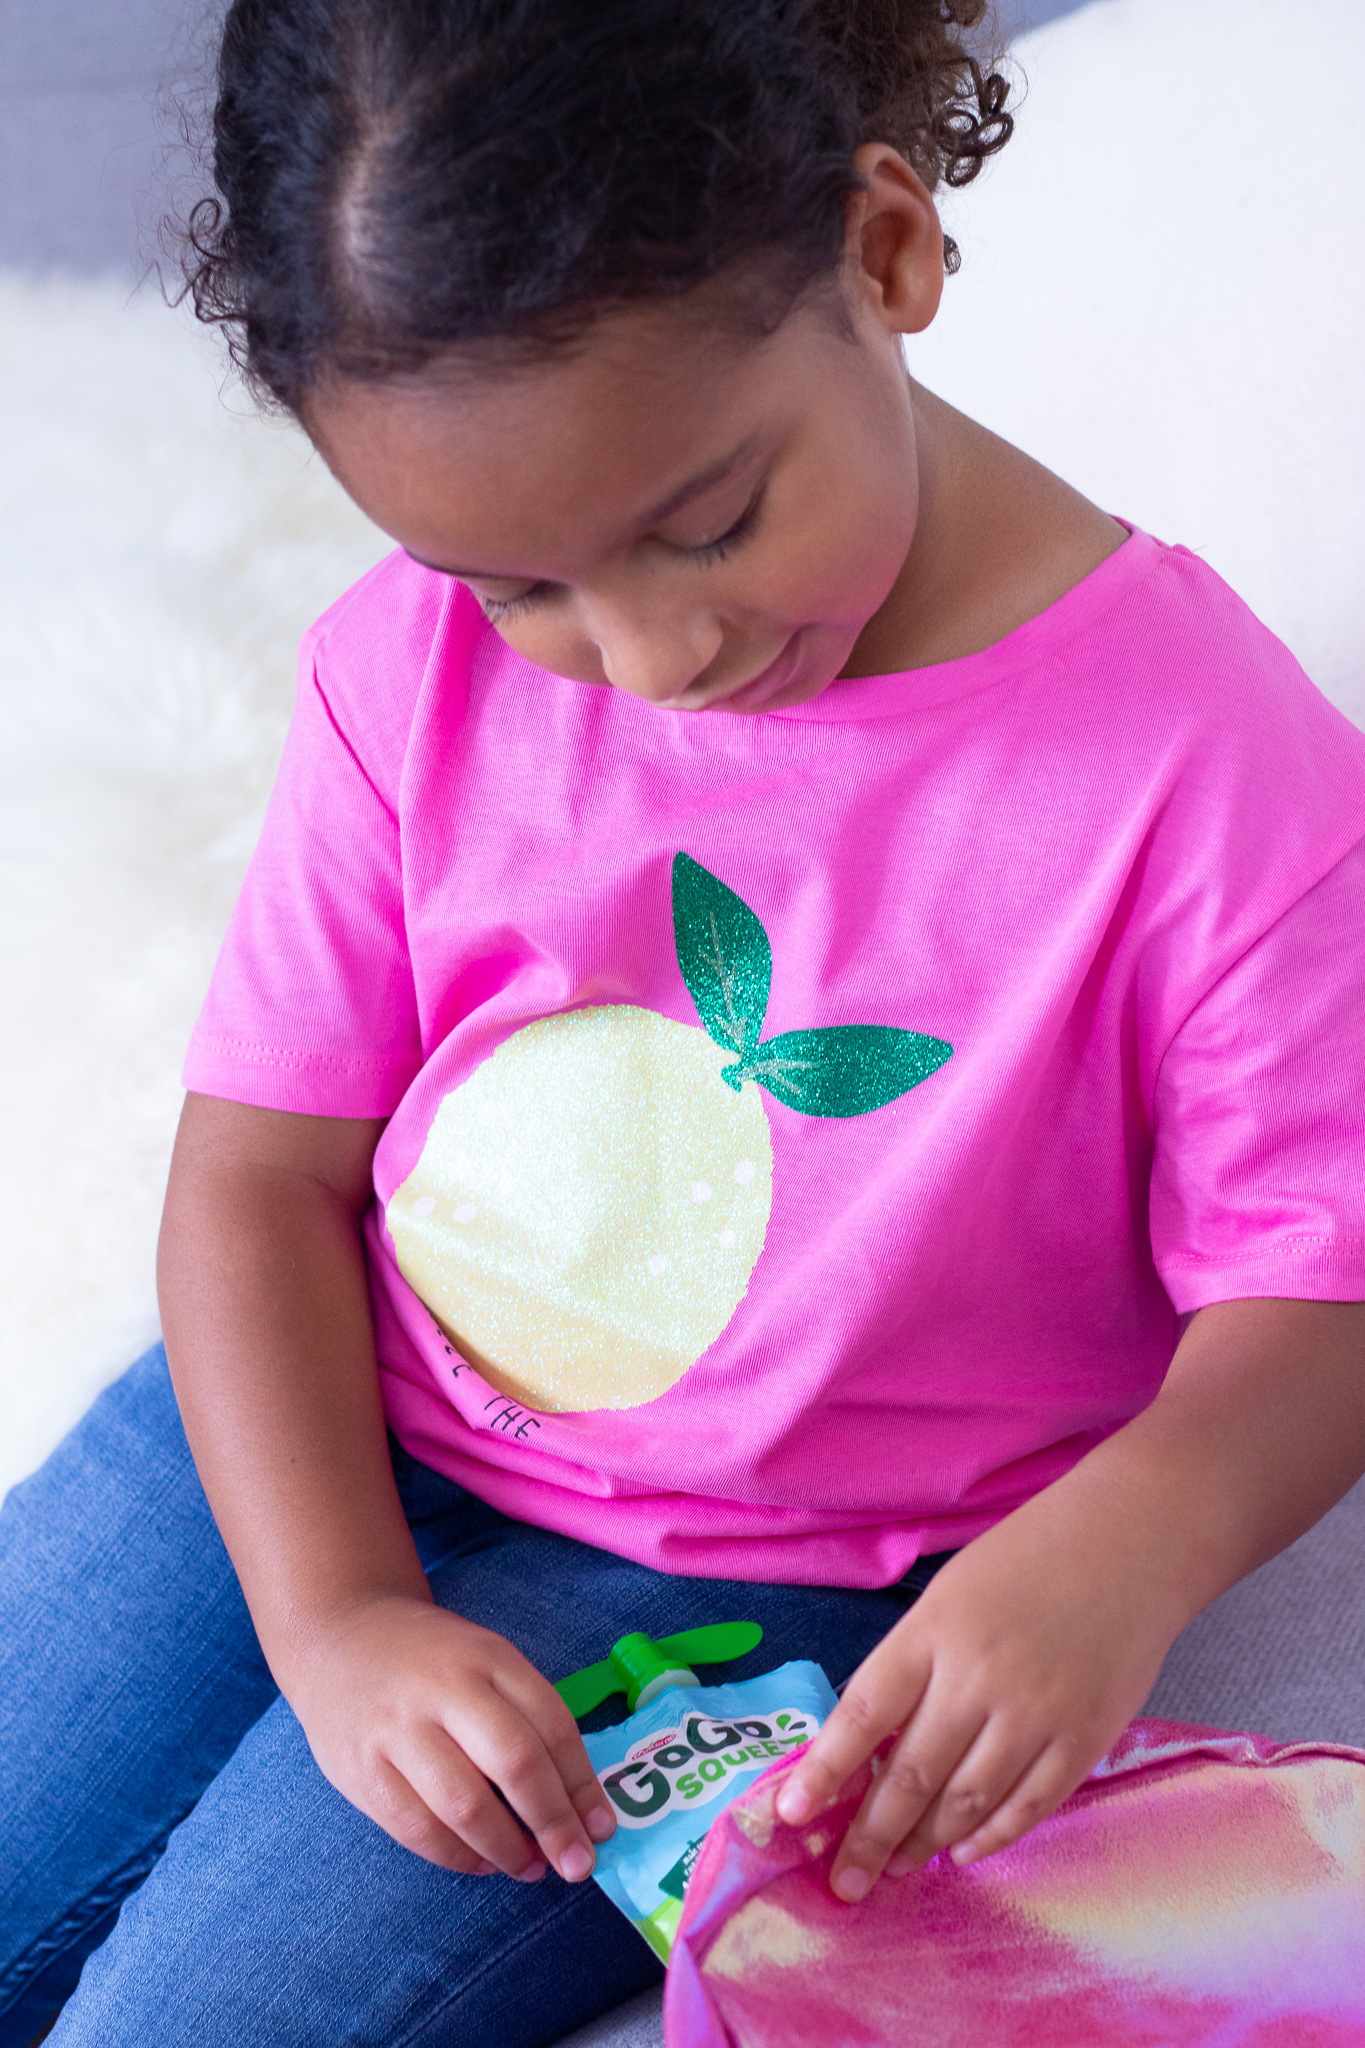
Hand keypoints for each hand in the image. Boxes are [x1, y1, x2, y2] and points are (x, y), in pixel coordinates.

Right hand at [284, 1594, 615, 1881]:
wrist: (338, 1635)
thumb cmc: (431, 1659)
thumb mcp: (484, 1660)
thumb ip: (525, 1715)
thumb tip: (575, 1802)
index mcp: (488, 1656)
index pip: (550, 1724)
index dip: (582, 1784)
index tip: (602, 1827)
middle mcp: (444, 1689)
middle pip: (514, 1763)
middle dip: (554, 1823)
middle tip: (577, 1865)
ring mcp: (396, 1731)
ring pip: (465, 1806)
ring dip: (508, 1850)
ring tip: (531, 1868)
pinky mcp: (360, 1771)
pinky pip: (417, 1829)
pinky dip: (458, 1857)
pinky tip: (482, 1862)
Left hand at [774, 1510, 1178, 1898]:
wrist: (1126, 1542)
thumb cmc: (1024, 1561)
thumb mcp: (948, 1596)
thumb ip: (913, 1665)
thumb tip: (871, 1747)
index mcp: (933, 1632)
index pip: (864, 1714)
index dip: (825, 1771)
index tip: (792, 1814)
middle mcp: (979, 1677)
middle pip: (911, 1775)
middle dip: (869, 1837)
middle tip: (843, 1882)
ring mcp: (1036, 1712)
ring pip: (966, 1802)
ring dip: (924, 1844)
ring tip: (896, 1869)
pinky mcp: (1085, 1738)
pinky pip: (1029, 1807)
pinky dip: (991, 1838)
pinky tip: (962, 1852)